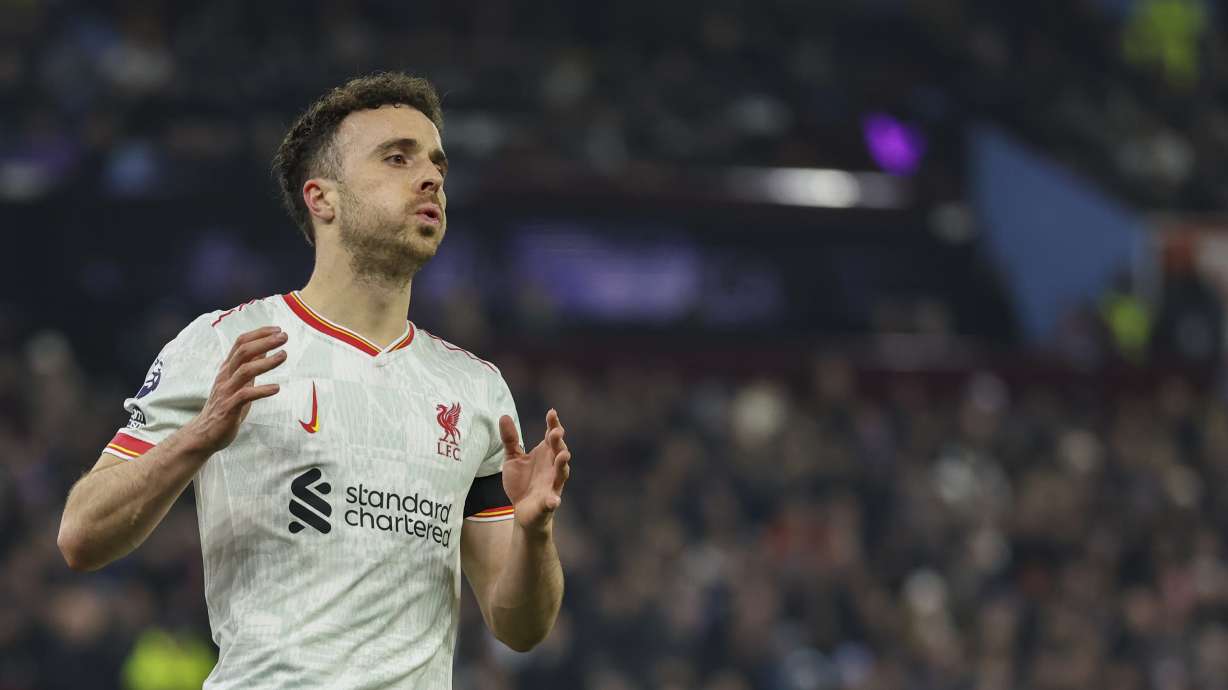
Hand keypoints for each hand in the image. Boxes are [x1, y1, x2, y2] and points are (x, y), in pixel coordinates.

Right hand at [184, 326, 286, 454]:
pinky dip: (261, 390)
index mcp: (227, 369)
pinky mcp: (229, 408)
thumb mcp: (239, 383)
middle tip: (284, 337)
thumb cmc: (225, 406)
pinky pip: (245, 395)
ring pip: (245, 370)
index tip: (277, 329)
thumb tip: (265, 348)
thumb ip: (249, 366)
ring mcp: (226, 391)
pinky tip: (276, 388)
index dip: (259, 334)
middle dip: (264, 341)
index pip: (240, 343)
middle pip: (243, 352)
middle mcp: (225, 376)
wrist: (204, 434)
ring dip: (266, 362)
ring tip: (283, 356)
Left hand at [500, 409, 570, 535]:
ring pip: (562, 473)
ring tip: (563, 456)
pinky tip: (553, 500)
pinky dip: (553, 500)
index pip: (552, 436)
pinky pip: (552, 501)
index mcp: (545, 454)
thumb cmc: (521, 482)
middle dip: (559, 442)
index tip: (551, 413)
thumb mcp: (513, 458)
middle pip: (559, 451)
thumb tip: (503, 416)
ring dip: (562, 465)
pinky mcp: (548, 503)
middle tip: (555, 432)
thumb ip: (510, 439)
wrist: (522, 511)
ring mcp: (552, 484)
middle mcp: (552, 467)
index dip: (553, 424)